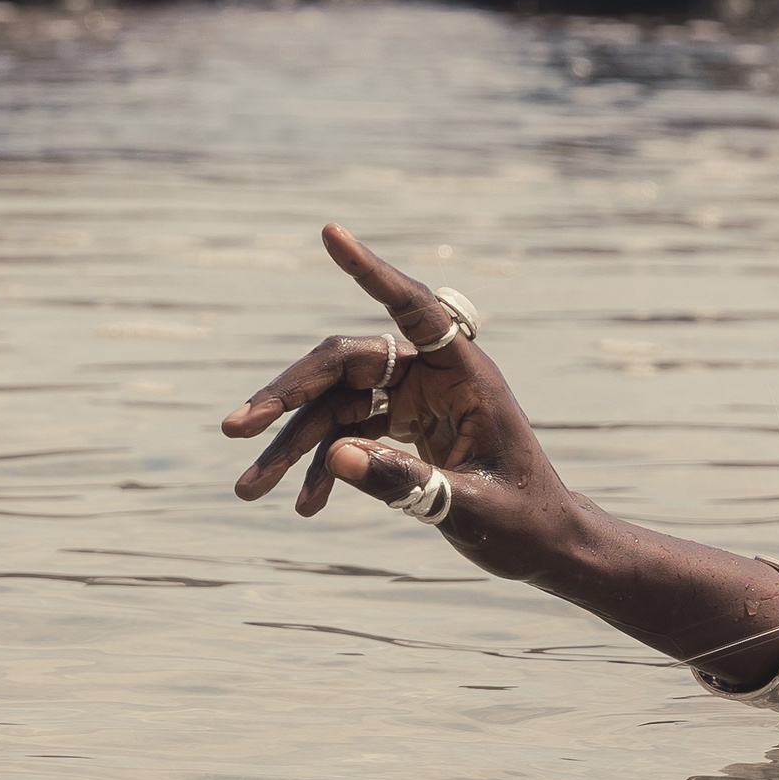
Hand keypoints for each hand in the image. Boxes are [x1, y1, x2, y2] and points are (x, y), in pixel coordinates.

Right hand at [220, 225, 582, 579]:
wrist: (543, 545)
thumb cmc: (523, 521)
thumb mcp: (467, 506)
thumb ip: (407, 483)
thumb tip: (335, 459)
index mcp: (463, 373)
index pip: (412, 307)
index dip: (371, 271)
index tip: (330, 234)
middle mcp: (430, 376)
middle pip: (344, 365)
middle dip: (286, 396)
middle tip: (235, 427)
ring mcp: (410, 400)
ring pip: (332, 408)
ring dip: (289, 447)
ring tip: (248, 489)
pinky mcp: (398, 428)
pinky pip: (344, 437)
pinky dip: (320, 469)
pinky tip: (303, 506)